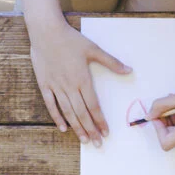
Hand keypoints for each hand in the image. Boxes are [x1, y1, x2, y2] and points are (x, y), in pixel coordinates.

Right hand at [28, 20, 130, 146]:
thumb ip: (111, 62)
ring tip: (84, 140)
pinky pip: (51, 104)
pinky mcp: (44, 84)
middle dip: (91, 130)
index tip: (106, 132)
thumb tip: (129, 70)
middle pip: (82, 113)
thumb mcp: (93, 49)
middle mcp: (69, 86)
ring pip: (68, 112)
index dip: (100, 121)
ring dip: (77, 128)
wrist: (46, 31)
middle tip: (97, 143)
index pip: (94, 106)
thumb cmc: (71, 39)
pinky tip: (63, 128)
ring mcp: (56, 86)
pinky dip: (57, 117)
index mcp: (82, 79)